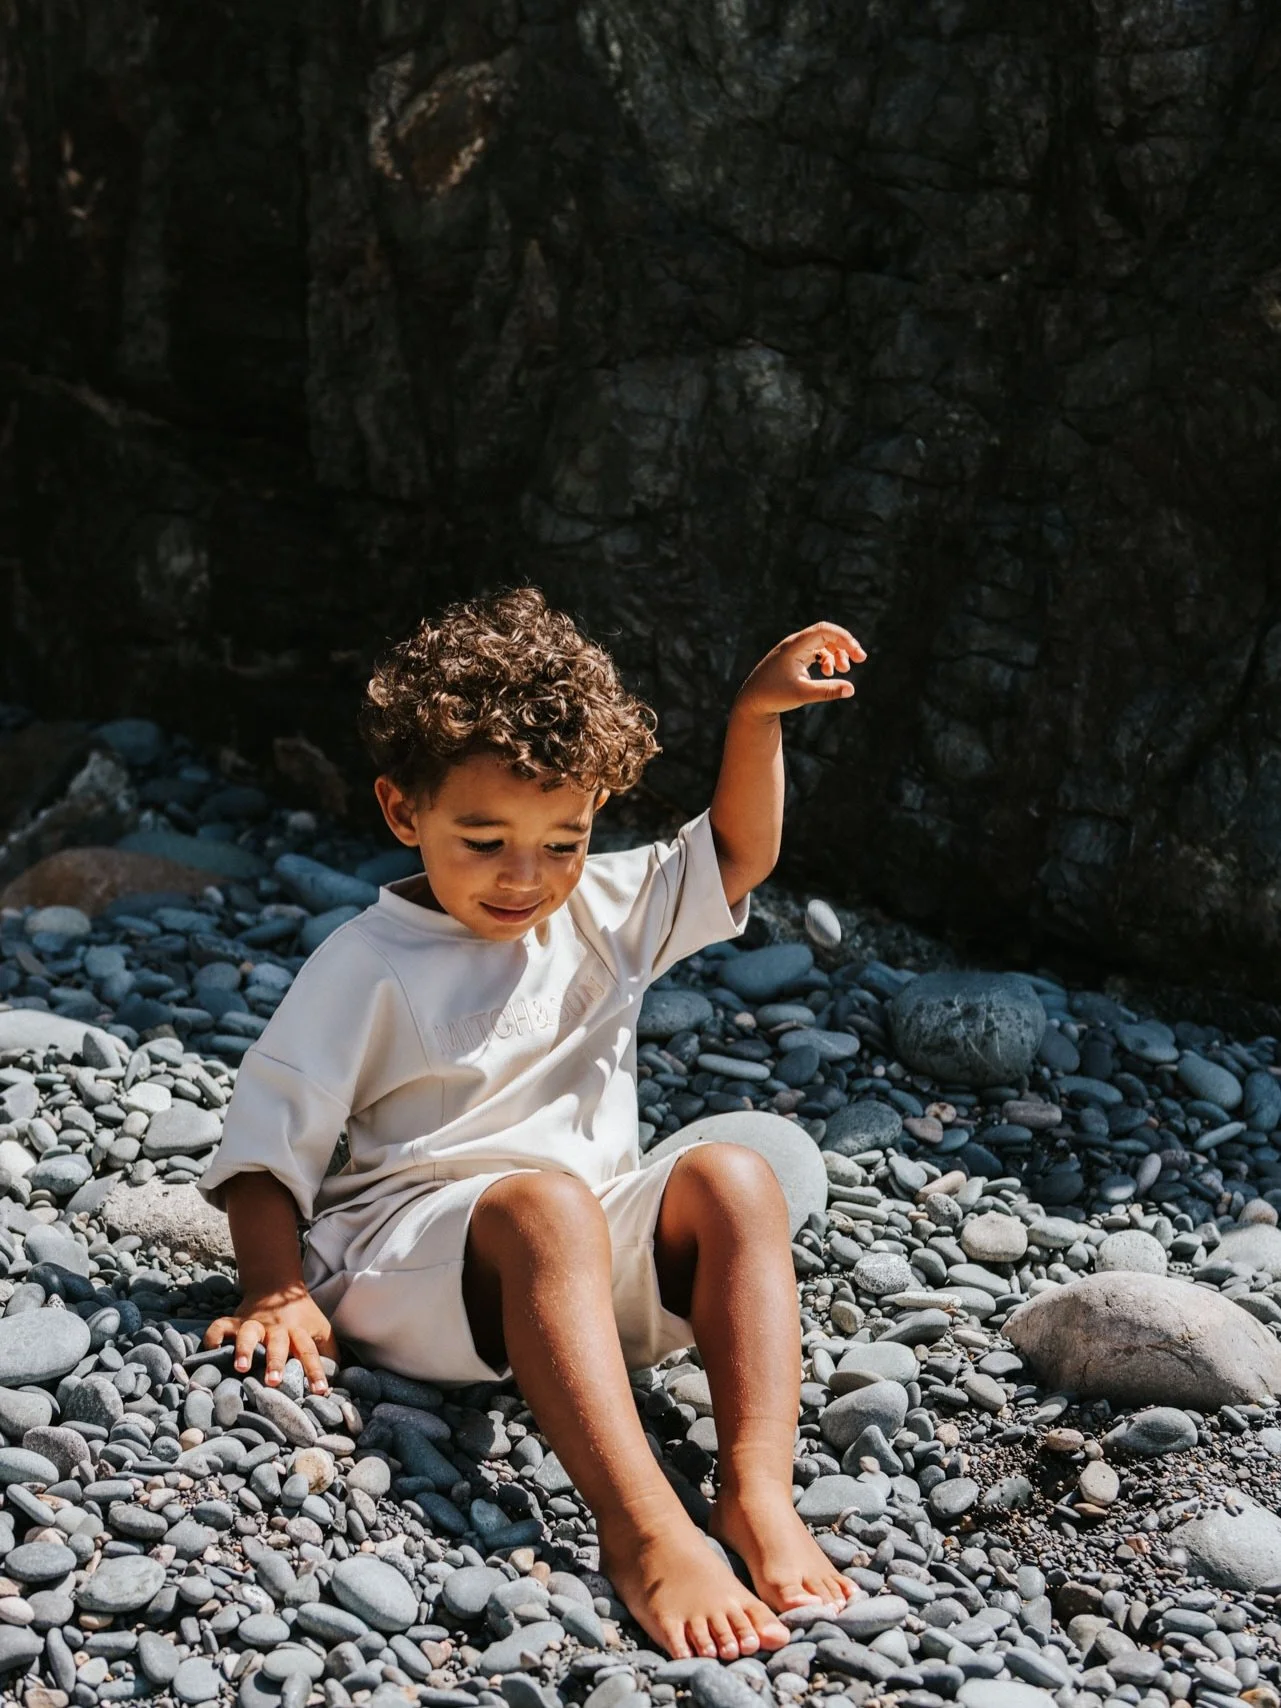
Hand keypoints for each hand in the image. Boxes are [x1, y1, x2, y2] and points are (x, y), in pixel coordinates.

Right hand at [205, 1281, 337, 1394]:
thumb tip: (336, 1382)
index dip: (316, 1371)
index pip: (310, 1351)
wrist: (277, 1287)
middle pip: (277, 1343)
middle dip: (275, 1362)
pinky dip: (212, 1338)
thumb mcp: (321, 1330)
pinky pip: (219, 1327)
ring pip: (248, 1333)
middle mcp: (276, 1327)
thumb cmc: (302, 1317)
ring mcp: (254, 1323)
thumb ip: (329, 1354)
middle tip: (274, 1382)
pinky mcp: (235, 1321)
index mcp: (299, 1331)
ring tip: (241, 1368)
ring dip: (245, 1349)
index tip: (321, 1391)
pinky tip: (208, 1353)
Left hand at [736, 621, 866, 716]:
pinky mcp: (794, 659)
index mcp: (795, 646)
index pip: (824, 630)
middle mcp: (795, 644)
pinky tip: (829, 673)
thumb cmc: (773, 696)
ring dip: (837, 654)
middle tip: (860, 660)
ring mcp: (794, 650)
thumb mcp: (803, 694)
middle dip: (845, 645)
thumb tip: (852, 689)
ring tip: (843, 670)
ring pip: (823, 643)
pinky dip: (827, 659)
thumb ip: (828, 690)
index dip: (844, 638)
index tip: (858, 655)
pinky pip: (816, 651)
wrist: (752, 702)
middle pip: (827, 634)